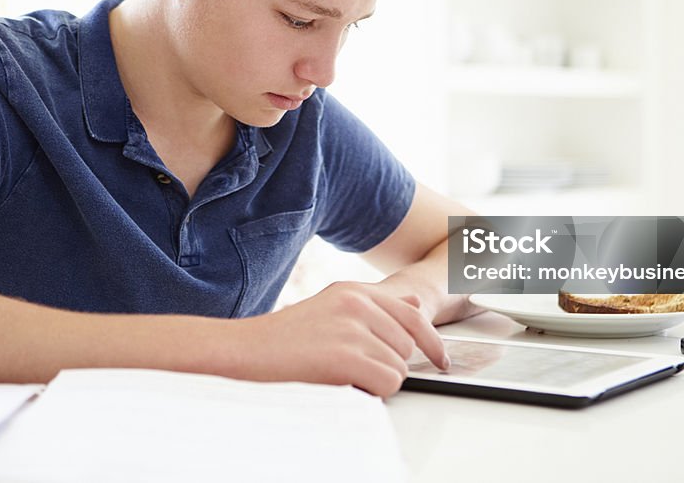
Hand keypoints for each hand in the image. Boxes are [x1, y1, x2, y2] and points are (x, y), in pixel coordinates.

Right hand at [238, 281, 449, 397]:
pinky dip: (371, 393)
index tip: (442, 360)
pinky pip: (388, 383)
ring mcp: (352, 328)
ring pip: (398, 368)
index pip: (413, 313)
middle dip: (388, 365)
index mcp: (354, 291)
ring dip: (376, 381)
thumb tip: (415, 300)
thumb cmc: (282, 340)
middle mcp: (357, 303)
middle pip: (407, 346)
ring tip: (339, 375)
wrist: (241, 352)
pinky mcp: (346, 355)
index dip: (432, 341)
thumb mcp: (332, 309)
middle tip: (355, 371)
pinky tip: (342, 384)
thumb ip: (375, 306)